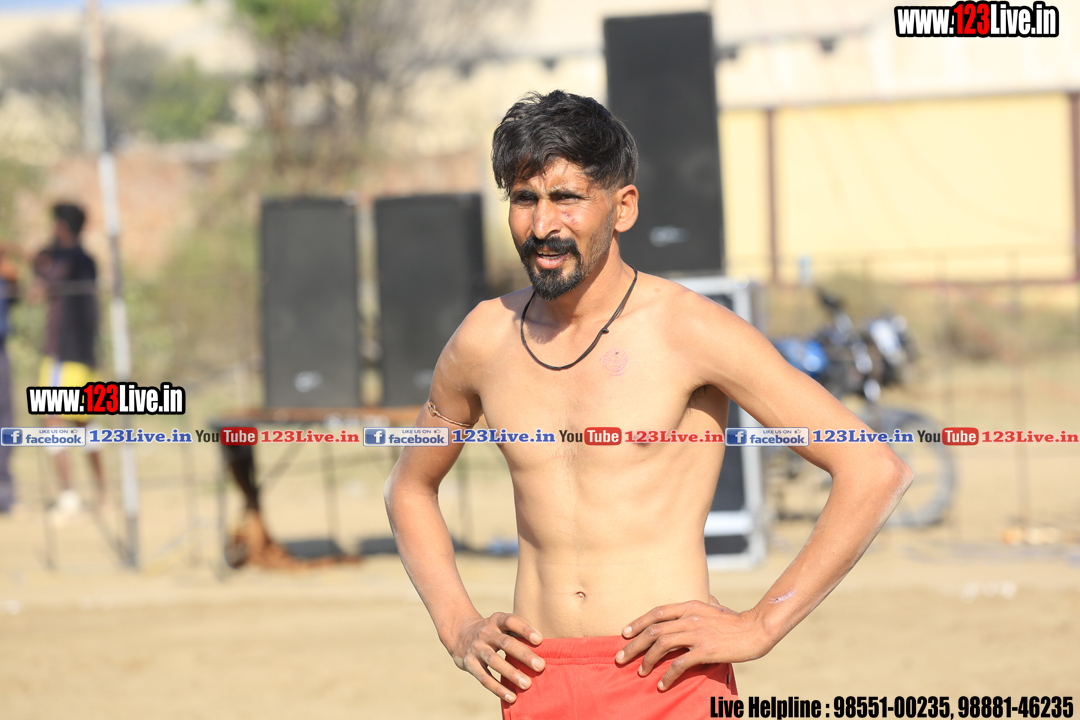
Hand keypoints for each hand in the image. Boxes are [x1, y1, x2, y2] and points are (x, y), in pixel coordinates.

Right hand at [449, 612, 544, 703]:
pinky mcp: (469, 663)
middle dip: (524, 655)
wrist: (460, 634)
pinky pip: (484, 677)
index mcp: (496, 620)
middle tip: (540, 666)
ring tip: (527, 685)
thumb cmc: (492, 632)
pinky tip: (511, 697)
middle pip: (505, 642)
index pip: (511, 621)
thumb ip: (517, 632)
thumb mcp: (500, 625)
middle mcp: (485, 632)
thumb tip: (546, 648)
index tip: (540, 640)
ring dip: (511, 674)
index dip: (525, 629)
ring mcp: (476, 648)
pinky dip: (498, 688)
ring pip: (494, 661)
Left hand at [616, 597, 773, 690]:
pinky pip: (679, 664)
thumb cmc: (735, 620)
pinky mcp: (705, 650)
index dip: (638, 622)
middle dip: (634, 645)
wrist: (756, 629)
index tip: (624, 633)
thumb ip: (701, 606)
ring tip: (640, 672)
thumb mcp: (714, 607)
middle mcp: (689, 618)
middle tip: (621, 658)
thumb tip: (700, 600)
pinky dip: (668, 675)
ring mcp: (697, 634)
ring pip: (662, 646)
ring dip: (647, 660)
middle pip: (653, 630)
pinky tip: (662, 684)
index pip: (656, 612)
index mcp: (689, 606)